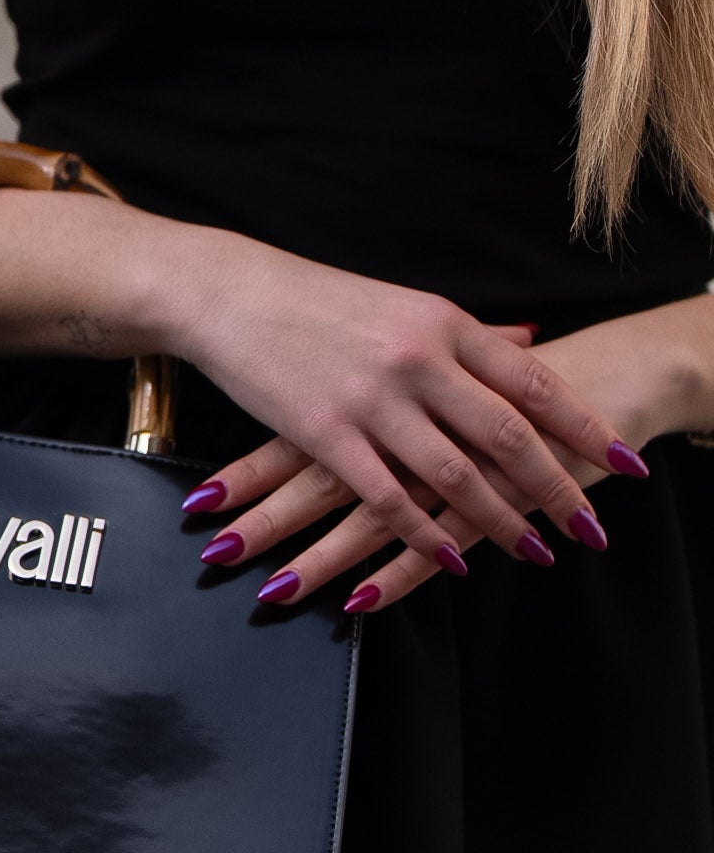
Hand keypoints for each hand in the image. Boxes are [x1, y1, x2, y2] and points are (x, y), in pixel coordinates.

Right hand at [172, 238, 647, 589]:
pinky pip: (386, 495)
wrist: (230, 293)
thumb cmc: (316, 300)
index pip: (533, 382)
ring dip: (500, 520)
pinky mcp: (324, 433)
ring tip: (536, 552)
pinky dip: (422, 532)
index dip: (584, 426)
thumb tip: (531, 344)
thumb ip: (469, 335)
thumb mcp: (403, 304)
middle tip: (590, 528)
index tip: (623, 463)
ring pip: (455, 474)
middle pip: (508, 435)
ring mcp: (372, 399)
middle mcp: (418, 360)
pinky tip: (450, 558)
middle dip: (557, 488)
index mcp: (443, 324)